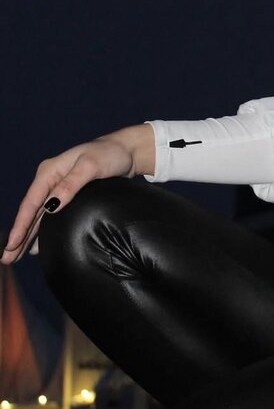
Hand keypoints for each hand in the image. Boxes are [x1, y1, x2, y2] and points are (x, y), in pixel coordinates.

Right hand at [1, 125, 154, 264]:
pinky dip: (42, 231)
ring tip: (15, 256)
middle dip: (18, 236)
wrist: (126, 150)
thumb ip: (71, 184)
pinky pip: (50, 216)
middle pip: (30, 212)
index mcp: (49, 171)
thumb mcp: (91, 166)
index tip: (12, 244)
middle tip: (6, 258)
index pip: (31, 203)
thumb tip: (52, 206)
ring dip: (27, 236)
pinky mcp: (68, 195)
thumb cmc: (109, 154)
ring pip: (38, 216)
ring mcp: (58, 188)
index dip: (20, 226)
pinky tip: (36, 246)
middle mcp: (50, 180)